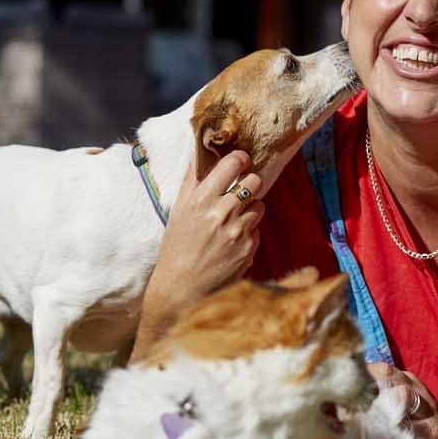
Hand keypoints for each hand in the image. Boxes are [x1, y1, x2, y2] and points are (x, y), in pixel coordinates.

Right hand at [131, 150, 264, 358]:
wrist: (182, 287)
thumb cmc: (176, 246)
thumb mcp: (179, 210)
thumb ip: (192, 179)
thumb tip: (199, 150)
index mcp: (201, 199)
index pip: (232, 163)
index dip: (240, 159)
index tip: (240, 162)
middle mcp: (222, 213)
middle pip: (254, 181)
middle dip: (250, 183)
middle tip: (241, 190)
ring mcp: (238, 232)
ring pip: (260, 205)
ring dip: (251, 209)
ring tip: (233, 219)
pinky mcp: (249, 249)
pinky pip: (258, 229)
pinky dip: (249, 232)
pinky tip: (232, 241)